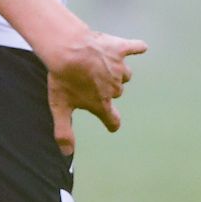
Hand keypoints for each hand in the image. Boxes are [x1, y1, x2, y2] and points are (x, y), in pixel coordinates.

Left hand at [43, 29, 148, 151]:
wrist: (67, 49)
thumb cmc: (63, 78)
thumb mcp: (59, 107)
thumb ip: (64, 131)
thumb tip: (67, 153)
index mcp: (101, 103)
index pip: (112, 119)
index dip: (111, 122)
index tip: (112, 124)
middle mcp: (114, 87)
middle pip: (117, 92)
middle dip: (107, 89)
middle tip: (91, 81)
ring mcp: (119, 68)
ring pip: (125, 74)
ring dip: (117, 72)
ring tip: (101, 65)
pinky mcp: (120, 48)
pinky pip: (135, 48)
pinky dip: (137, 48)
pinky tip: (141, 47)